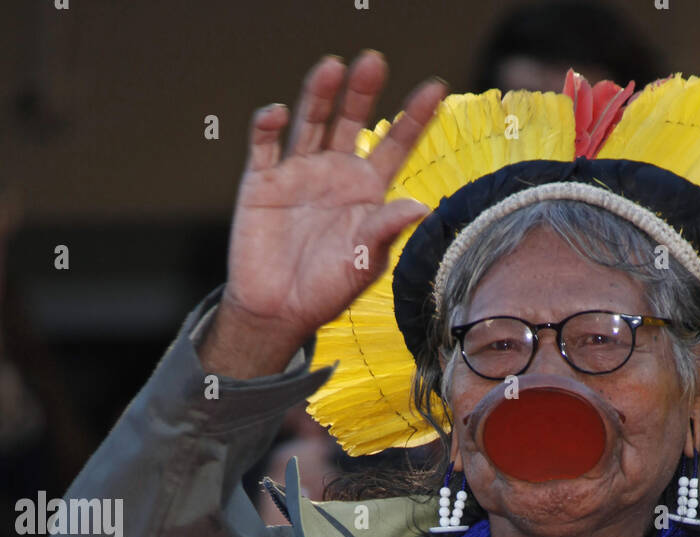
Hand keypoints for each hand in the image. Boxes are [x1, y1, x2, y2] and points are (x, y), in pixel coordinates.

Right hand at [200, 52, 445, 377]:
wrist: (278, 311)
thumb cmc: (327, 290)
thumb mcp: (365, 263)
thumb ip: (387, 231)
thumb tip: (420, 207)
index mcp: (366, 191)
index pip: (394, 146)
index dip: (414, 118)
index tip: (437, 88)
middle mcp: (334, 173)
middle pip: (350, 122)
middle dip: (362, 93)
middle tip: (373, 62)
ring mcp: (297, 172)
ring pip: (310, 122)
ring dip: (319, 95)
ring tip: (331, 67)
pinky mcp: (262, 181)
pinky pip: (264, 146)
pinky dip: (268, 127)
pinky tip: (277, 115)